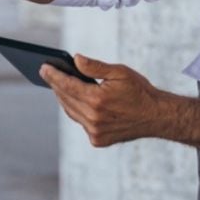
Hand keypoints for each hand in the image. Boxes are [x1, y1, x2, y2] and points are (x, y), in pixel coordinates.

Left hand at [41, 55, 171, 146]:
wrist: (156, 116)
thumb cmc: (139, 90)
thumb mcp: (120, 72)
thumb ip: (95, 67)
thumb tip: (75, 59)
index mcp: (97, 100)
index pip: (67, 85)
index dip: (53, 75)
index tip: (43, 67)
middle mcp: (94, 118)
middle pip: (66, 99)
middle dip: (56, 85)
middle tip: (47, 73)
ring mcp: (95, 132)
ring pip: (71, 112)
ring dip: (64, 99)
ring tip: (58, 85)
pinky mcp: (98, 140)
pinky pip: (81, 123)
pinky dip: (77, 111)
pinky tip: (74, 101)